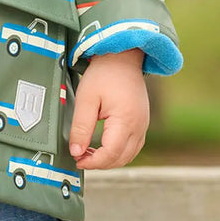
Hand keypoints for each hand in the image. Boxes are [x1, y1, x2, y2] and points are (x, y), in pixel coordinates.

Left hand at [68, 48, 149, 169]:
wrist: (122, 57)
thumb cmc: (104, 74)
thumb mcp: (86, 98)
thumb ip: (81, 127)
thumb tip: (76, 151)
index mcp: (126, 120)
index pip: (111, 153)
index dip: (93, 162)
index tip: (77, 159)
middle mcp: (139, 126)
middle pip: (121, 158)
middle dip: (100, 163)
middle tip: (80, 158)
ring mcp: (143, 125)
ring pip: (129, 155)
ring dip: (110, 159)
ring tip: (88, 153)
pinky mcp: (142, 122)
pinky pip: (133, 146)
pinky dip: (118, 151)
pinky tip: (102, 146)